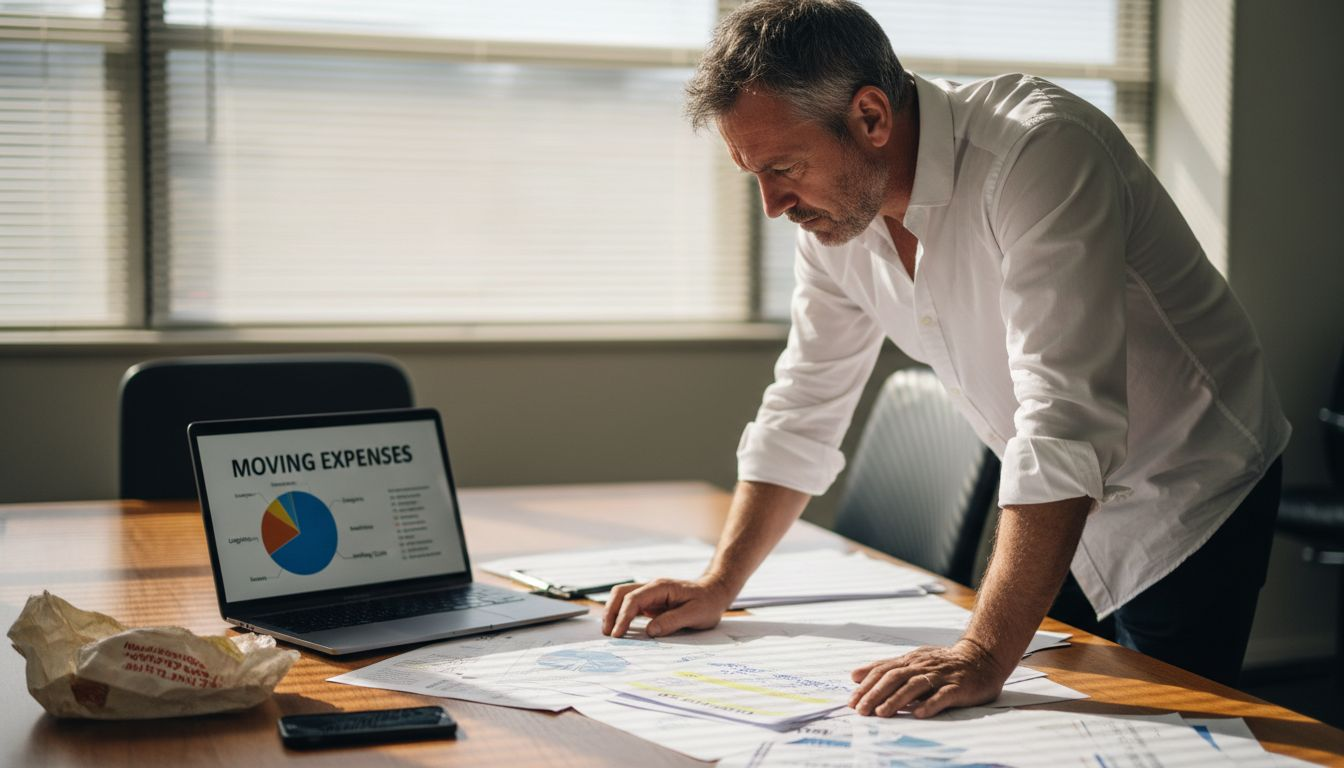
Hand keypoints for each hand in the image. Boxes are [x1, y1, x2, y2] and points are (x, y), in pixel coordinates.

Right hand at [601, 578, 733, 637]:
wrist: (715, 592)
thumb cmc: (708, 602)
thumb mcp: (695, 614)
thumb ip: (672, 621)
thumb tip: (650, 631)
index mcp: (661, 587)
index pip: (634, 599)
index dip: (623, 616)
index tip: (618, 633)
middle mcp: (652, 588)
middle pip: (621, 593)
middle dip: (611, 612)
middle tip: (607, 633)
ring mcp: (650, 594)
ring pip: (622, 598)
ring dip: (613, 613)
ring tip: (609, 632)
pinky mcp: (651, 603)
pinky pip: (631, 606)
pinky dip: (622, 616)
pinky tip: (620, 629)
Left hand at [848, 639, 1007, 717]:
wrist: (981, 658)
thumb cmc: (942, 664)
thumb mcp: (912, 661)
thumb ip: (885, 668)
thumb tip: (854, 675)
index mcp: (910, 661)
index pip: (883, 671)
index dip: (866, 686)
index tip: (852, 701)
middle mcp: (923, 666)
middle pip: (895, 678)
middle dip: (875, 694)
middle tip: (861, 710)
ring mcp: (941, 676)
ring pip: (915, 686)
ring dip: (897, 700)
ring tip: (882, 713)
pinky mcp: (958, 687)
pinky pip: (943, 696)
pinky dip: (930, 704)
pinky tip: (919, 713)